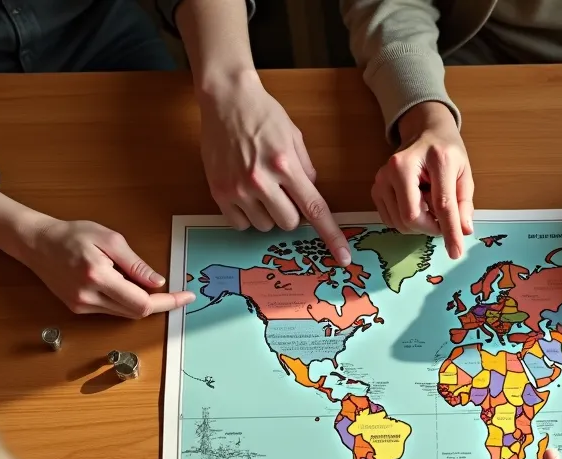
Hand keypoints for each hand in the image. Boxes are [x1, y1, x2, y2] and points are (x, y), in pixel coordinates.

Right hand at [19, 218, 194, 317]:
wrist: (36, 243)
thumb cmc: (72, 234)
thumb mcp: (109, 239)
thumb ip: (135, 264)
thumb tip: (158, 283)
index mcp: (98, 276)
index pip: (142, 302)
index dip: (168, 303)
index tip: (186, 297)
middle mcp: (88, 297)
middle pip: (136, 312)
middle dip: (158, 303)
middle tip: (175, 290)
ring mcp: (81, 306)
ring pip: (124, 314)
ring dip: (141, 302)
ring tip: (139, 280)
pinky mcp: (77, 308)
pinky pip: (111, 310)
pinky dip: (125, 301)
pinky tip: (122, 284)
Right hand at [199, 73, 349, 264]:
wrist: (226, 99)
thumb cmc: (264, 114)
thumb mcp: (294, 137)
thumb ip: (306, 169)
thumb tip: (311, 194)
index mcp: (285, 165)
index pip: (314, 208)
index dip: (331, 235)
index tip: (342, 257)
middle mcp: (261, 180)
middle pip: (289, 223)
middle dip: (291, 212)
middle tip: (282, 191)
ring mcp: (237, 188)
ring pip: (265, 226)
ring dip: (268, 213)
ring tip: (260, 187)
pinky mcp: (218, 192)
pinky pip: (240, 224)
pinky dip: (247, 215)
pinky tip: (244, 193)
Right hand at [373, 102, 473, 258]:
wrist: (424, 133)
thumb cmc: (446, 153)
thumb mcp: (464, 174)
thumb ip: (464, 203)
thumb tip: (464, 231)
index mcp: (434, 158)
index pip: (442, 203)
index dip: (450, 231)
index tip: (456, 252)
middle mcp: (401, 165)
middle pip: (412, 217)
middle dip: (430, 228)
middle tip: (442, 221)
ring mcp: (384, 176)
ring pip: (400, 222)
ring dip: (419, 224)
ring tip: (428, 204)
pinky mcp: (376, 187)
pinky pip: (391, 220)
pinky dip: (406, 220)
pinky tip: (415, 203)